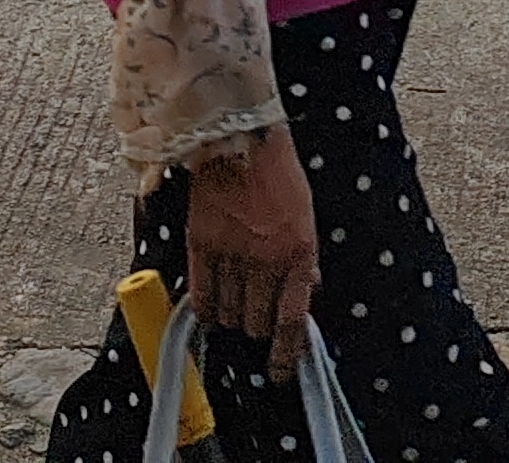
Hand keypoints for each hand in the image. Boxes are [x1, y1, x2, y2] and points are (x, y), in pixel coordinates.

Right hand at [183, 126, 317, 381]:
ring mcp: (230, 255)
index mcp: (298, 253)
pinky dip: (206, 310)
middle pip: (257, 324)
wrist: (240, 137)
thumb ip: (304, 259)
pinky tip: (211, 308)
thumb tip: (306, 291)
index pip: (292, 322)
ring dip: (233, 317)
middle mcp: (264, 261)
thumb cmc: (278, 172)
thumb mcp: (307, 217)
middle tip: (257, 317)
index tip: (282, 372)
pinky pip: (201, 297)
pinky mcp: (201, 246)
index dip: (287, 355)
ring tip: (236, 304)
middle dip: (259, 327)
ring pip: (229, 315)